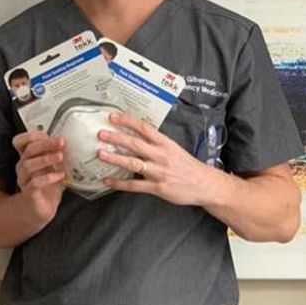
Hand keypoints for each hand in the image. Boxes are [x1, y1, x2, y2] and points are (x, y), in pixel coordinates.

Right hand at [12, 130, 66, 222]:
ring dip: (45, 159)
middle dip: (45, 144)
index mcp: (28, 158)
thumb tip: (72, 141)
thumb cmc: (48, 187)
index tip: (47, 134)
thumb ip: (59, 155)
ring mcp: (24, 180)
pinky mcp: (30, 193)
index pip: (20, 142)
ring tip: (60, 156)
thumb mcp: (55, 167)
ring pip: (28, 165)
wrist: (41, 209)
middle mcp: (23, 167)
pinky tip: (60, 175)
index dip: (31, 135)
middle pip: (28, 150)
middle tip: (61, 141)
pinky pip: (35, 183)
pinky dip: (48, 177)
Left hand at [98, 112, 227, 206]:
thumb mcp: (174, 149)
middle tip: (101, 134)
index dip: (128, 121)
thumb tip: (136, 135)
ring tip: (101, 154)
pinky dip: (120, 183)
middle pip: (136, 144)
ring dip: (115, 158)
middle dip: (117, 138)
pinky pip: (135, 185)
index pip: (144, 128)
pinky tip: (107, 180)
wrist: (205, 184)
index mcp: (165, 143)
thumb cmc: (187, 166)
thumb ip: (156, 143)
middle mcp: (161, 155)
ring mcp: (159, 172)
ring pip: (134, 163)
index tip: (113, 117)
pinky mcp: (158, 188)